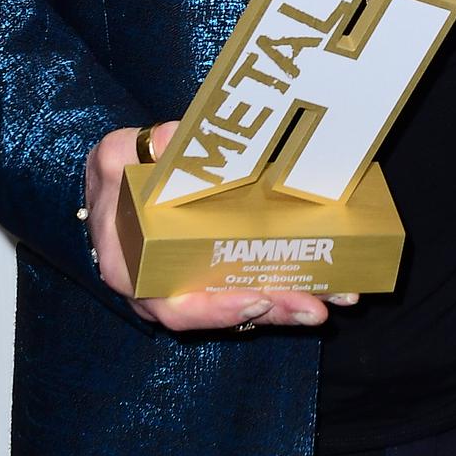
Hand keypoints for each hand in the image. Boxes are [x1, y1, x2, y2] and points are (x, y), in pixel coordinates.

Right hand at [82, 120, 357, 332]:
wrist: (117, 189)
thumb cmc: (117, 177)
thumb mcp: (117, 156)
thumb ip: (142, 151)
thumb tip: (178, 138)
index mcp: (134, 271)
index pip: (176, 307)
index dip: (217, 310)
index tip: (257, 297)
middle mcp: (166, 292)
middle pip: (222, 317)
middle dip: (272, 312)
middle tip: (315, 308)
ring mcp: (195, 290)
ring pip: (246, 309)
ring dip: (291, 307)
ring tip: (338, 298)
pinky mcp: (220, 278)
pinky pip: (255, 291)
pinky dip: (291, 290)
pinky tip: (332, 285)